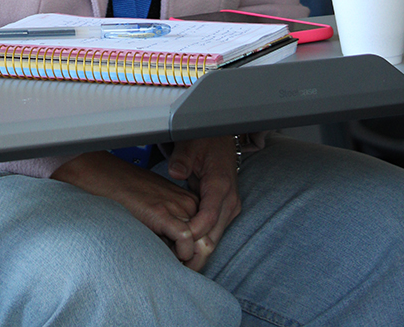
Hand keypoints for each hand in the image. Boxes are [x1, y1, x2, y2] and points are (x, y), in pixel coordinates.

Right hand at [51, 136, 240, 271]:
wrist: (103, 175)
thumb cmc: (125, 191)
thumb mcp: (154, 204)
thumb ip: (169, 223)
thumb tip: (177, 253)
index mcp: (186, 199)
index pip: (206, 233)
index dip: (198, 254)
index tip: (186, 266)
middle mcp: (186, 201)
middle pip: (206, 238)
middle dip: (197, 260)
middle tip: (182, 273)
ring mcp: (175, 205)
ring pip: (200, 241)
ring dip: (190, 260)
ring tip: (176, 269)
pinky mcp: (162, 212)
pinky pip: (186, 239)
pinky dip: (182, 254)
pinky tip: (168, 258)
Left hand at [166, 135, 241, 267]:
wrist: (222, 139)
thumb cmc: (206, 141)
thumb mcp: (190, 144)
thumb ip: (182, 159)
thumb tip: (176, 172)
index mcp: (221, 185)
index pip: (208, 218)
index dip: (192, 232)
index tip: (176, 240)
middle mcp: (229, 200)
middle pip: (213, 234)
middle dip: (194, 250)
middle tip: (174, 263)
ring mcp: (230, 207)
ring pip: (215, 237)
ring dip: (197, 249)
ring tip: (177, 260)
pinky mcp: (226, 211)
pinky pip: (214, 232)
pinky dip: (200, 241)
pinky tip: (184, 248)